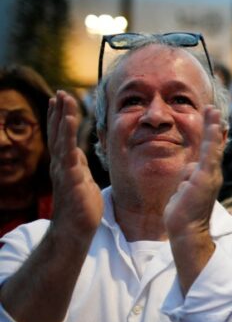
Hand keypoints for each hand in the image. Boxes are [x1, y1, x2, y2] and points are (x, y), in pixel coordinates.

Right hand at [47, 90, 102, 239]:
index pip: (62, 137)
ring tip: (62, 99)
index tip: (60, 101)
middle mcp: (61, 164)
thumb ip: (79, 166)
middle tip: (59, 92)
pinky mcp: (70, 176)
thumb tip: (77, 154)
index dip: (60, 119)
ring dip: (61, 117)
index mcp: (66, 164)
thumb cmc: (81, 208)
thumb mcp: (83, 181)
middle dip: (58, 112)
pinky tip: (68, 121)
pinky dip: (67, 135)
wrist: (76, 229)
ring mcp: (64, 170)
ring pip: (61, 138)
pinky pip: (68, 151)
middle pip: (57, 133)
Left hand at [164, 105, 224, 240]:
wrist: (186, 230)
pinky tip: (214, 124)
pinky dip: (213, 137)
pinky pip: (210, 153)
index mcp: (207, 177)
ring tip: (213, 110)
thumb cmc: (184, 214)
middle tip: (214, 108)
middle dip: (214, 126)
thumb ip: (188, 180)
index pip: (210, 153)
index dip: (211, 137)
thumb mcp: (184, 192)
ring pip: (212, 146)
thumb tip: (188, 174)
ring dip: (212, 127)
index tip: (212, 122)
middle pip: (214, 145)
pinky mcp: (205, 176)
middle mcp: (212, 174)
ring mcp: (210, 175)